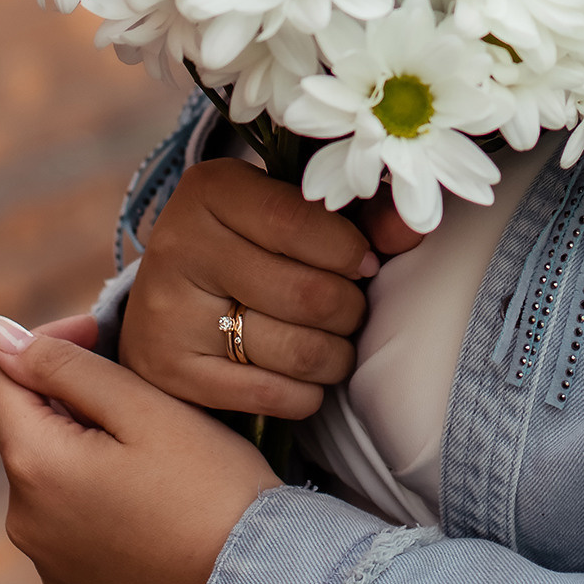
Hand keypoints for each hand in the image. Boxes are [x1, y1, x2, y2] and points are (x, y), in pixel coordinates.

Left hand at [0, 315, 273, 583]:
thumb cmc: (209, 486)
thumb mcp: (143, 407)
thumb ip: (65, 367)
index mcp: (34, 468)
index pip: (0, 377)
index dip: (47, 342)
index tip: (102, 336)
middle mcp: (24, 525)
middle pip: (29, 433)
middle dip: (74, 403)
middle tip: (147, 398)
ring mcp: (50, 570)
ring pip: (53, 485)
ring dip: (89, 458)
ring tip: (159, 459)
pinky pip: (73, 535)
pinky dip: (101, 511)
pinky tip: (156, 511)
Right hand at [118, 153, 408, 419]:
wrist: (172, 296)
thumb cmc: (252, 243)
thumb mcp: (294, 210)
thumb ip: (361, 214)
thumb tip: (416, 227)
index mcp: (211, 188)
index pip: (298, 221)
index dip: (349, 250)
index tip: (368, 264)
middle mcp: (179, 243)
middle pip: (306, 293)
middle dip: (349, 309)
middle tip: (351, 309)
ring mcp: (167, 311)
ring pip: (294, 350)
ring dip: (335, 356)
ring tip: (335, 344)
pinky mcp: (169, 370)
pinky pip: (267, 395)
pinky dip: (305, 394)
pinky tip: (305, 378)